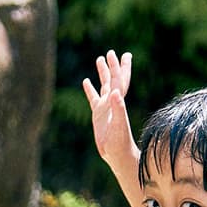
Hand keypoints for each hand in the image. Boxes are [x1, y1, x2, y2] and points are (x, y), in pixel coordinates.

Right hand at [82, 50, 135, 164]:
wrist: (117, 154)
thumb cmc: (120, 142)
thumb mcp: (119, 126)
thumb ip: (119, 109)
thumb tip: (116, 93)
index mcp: (118, 102)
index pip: (119, 81)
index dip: (119, 68)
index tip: (118, 55)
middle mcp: (112, 102)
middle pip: (114, 79)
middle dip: (113, 66)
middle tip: (111, 52)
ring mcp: (105, 107)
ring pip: (104, 85)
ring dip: (103, 73)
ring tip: (99, 59)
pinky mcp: (98, 114)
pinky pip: (93, 98)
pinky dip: (90, 89)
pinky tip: (85, 81)